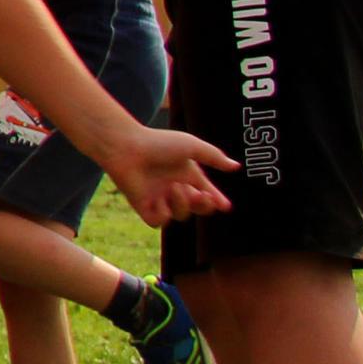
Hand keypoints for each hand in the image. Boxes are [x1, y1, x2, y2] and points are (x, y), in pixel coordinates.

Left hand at [100, 124, 237, 229]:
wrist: (126, 147)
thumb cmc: (157, 142)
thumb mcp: (191, 146)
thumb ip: (214, 157)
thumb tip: (236, 166)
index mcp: (186, 174)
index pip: (206, 193)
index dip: (216, 201)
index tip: (225, 206)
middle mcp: (173, 188)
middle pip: (197, 208)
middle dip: (204, 205)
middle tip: (203, 196)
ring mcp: (158, 198)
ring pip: (180, 215)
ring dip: (183, 204)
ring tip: (175, 187)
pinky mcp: (142, 207)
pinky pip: (159, 221)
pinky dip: (163, 214)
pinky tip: (159, 199)